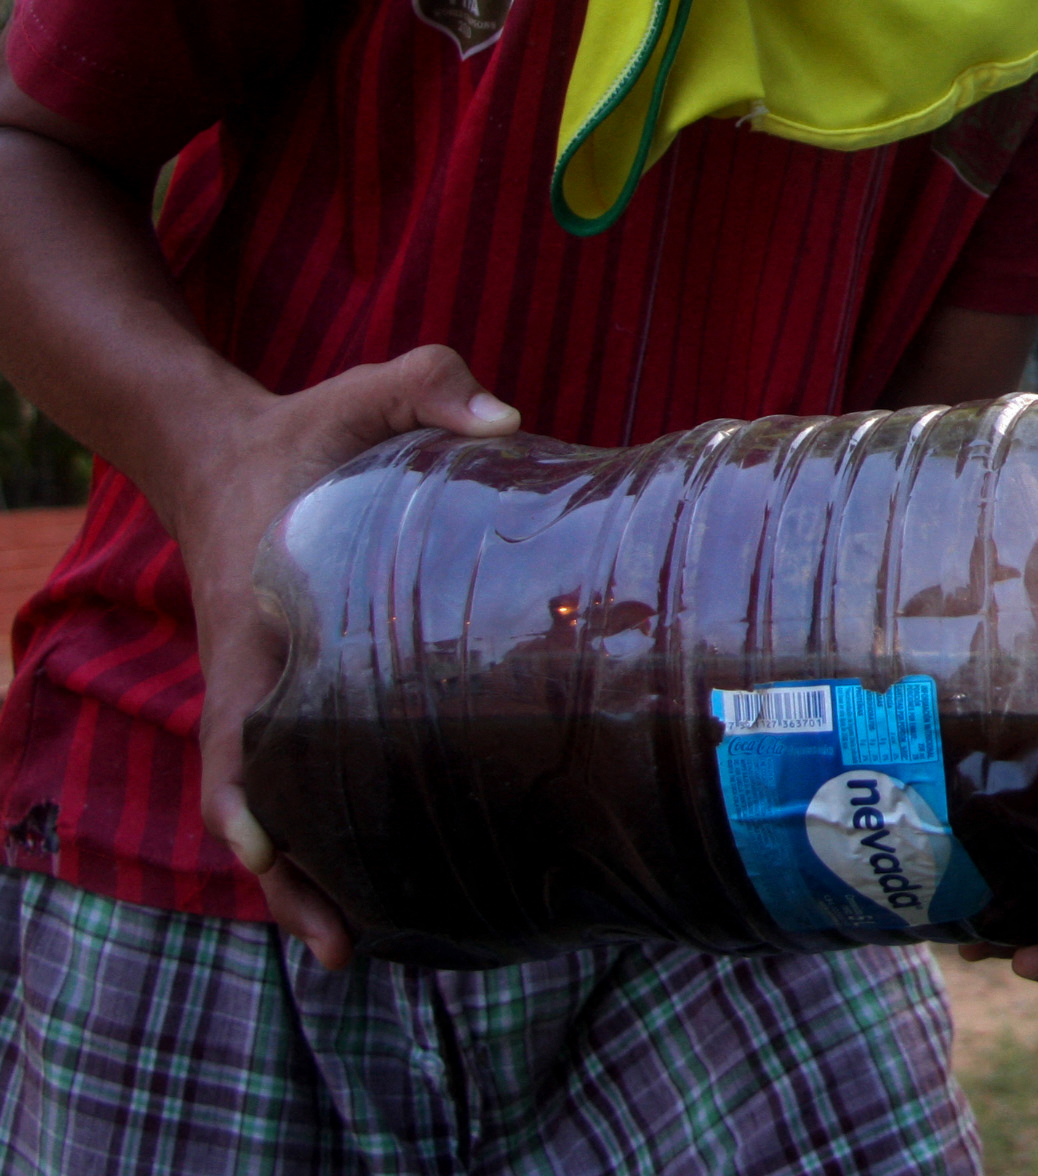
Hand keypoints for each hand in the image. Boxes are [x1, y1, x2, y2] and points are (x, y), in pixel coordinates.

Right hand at [164, 345, 519, 970]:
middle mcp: (251, 670)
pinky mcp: (289, 699)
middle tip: (340, 947)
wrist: (226, 451)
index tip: (265, 845)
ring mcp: (264, 693)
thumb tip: (508, 421)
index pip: (239, 712)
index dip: (250, 785)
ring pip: (270, 804)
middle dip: (286, 874)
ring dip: (301, 878)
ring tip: (353, 952)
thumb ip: (432, 386)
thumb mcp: (366, 392)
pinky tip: (373, 889)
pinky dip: (316, 837)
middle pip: (250, 793)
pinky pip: (292, 779)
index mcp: (261, 611)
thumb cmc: (311, 429)